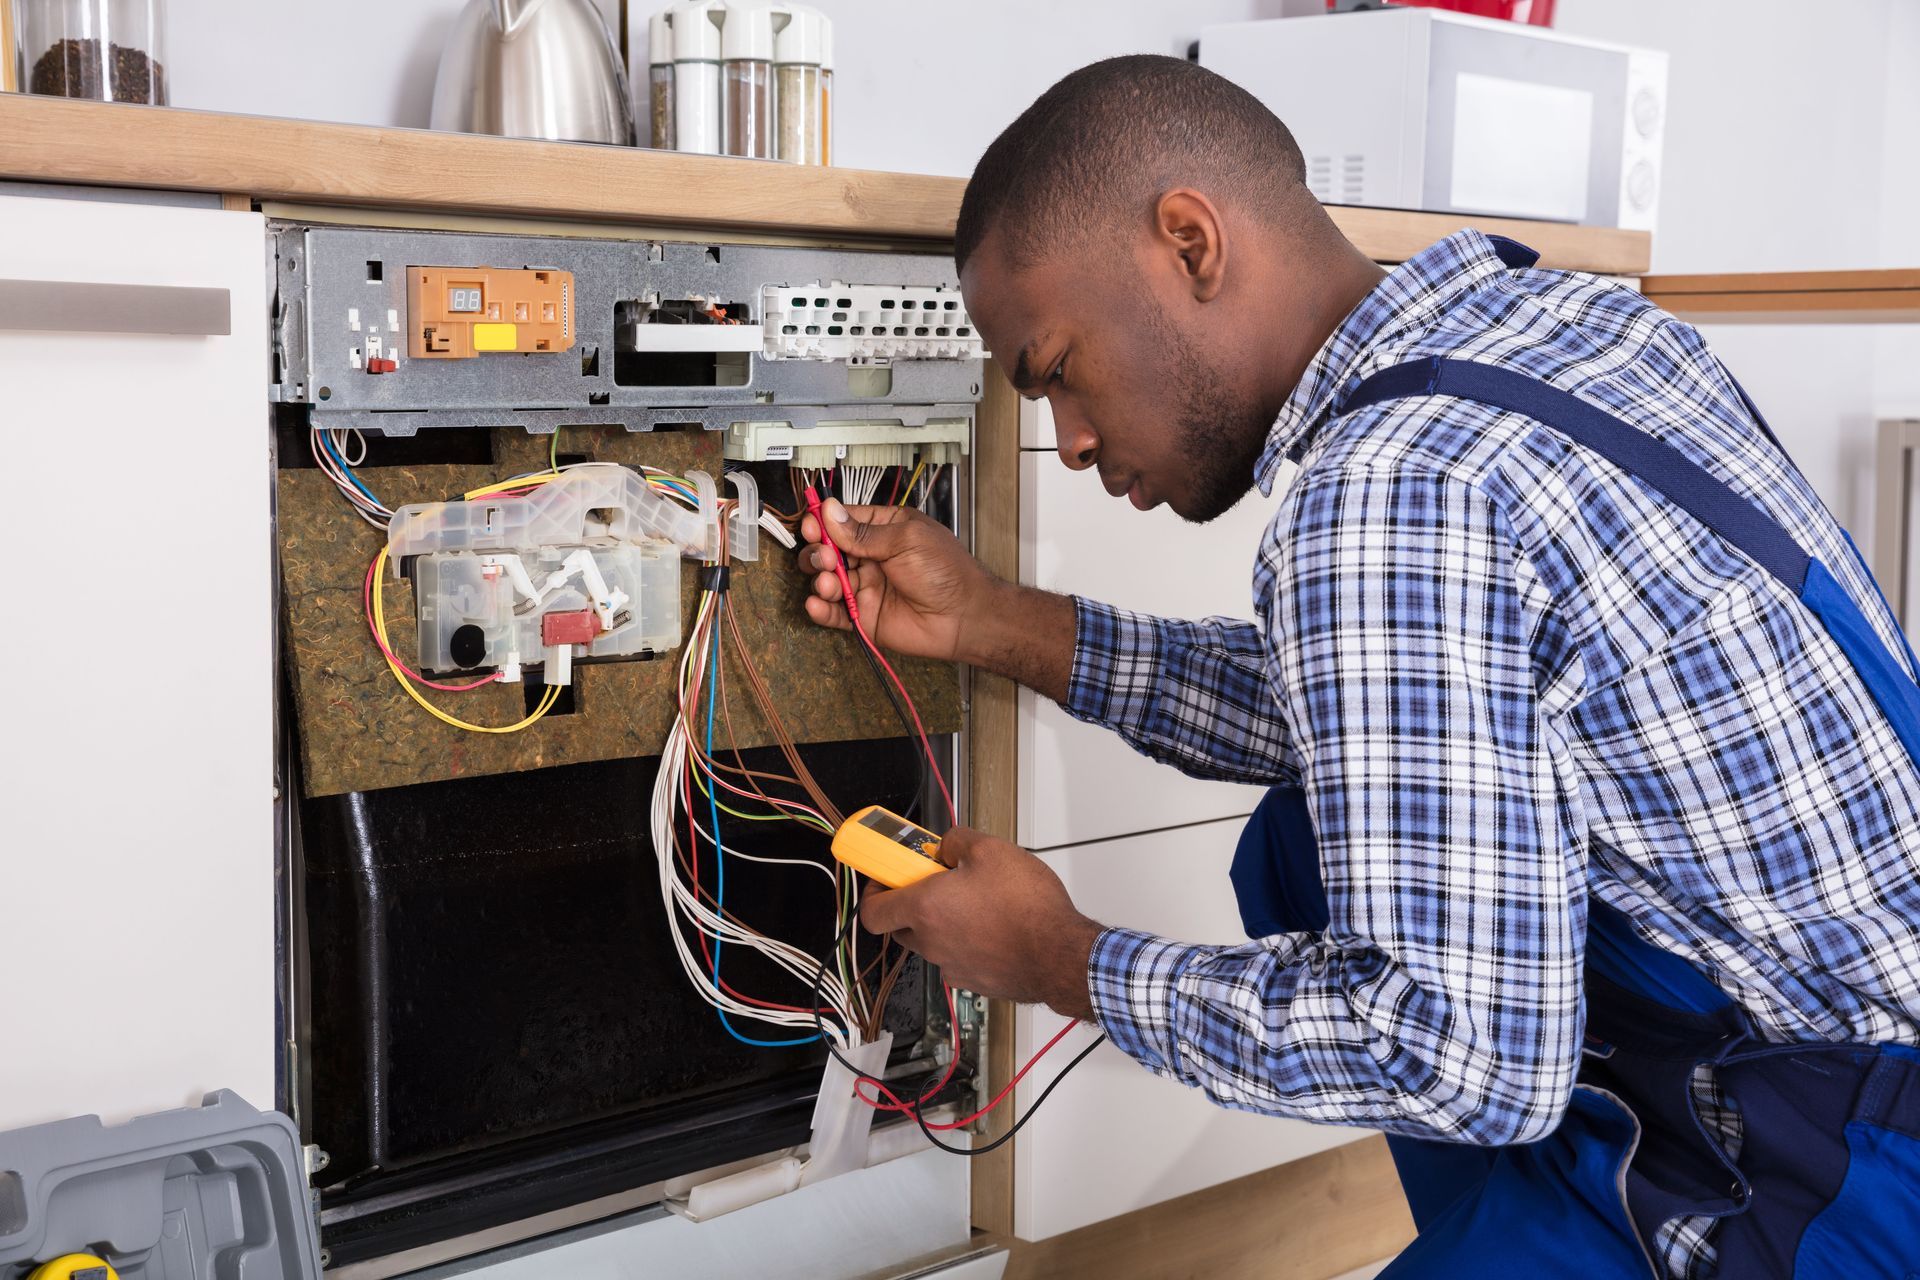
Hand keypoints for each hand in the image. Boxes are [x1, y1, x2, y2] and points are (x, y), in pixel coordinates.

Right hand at [798, 498, 997, 663]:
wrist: (964, 616)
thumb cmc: (946, 572)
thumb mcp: (906, 540)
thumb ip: (864, 531)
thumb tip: (830, 511)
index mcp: (884, 530)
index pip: (843, 521)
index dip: (824, 522)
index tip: (811, 525)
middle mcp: (871, 557)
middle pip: (829, 550)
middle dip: (819, 551)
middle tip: (824, 556)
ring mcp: (866, 587)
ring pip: (827, 580)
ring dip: (821, 579)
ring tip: (829, 582)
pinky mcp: (864, 616)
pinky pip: (834, 612)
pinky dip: (820, 609)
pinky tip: (818, 604)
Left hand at [861, 827, 1103, 1020]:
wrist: (1061, 956)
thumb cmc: (1028, 908)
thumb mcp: (991, 849)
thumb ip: (956, 840)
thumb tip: (947, 846)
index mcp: (925, 909)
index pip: (872, 911)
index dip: (872, 892)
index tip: (884, 878)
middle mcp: (932, 943)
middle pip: (901, 926)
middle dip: (912, 903)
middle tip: (937, 882)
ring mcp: (952, 966)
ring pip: (933, 941)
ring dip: (944, 922)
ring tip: (979, 901)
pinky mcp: (975, 980)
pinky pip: (959, 956)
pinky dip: (968, 941)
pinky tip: (996, 925)